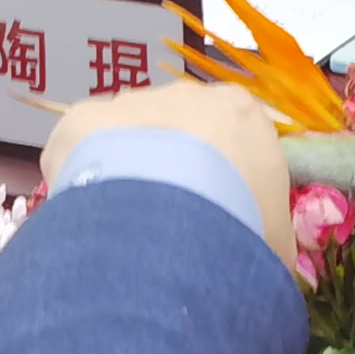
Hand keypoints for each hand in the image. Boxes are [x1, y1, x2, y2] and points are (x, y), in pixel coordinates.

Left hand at [42, 79, 290, 244]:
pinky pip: (79, 151)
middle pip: (177, 131)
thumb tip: (255, 258)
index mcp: (241, 112)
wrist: (173, 217)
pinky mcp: (82, 120)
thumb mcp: (275, 240)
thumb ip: (267, 236)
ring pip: (126, 137)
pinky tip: (85, 221)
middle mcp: (186, 95)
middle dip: (170, 171)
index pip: (232, 138)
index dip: (222, 179)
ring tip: (124, 230)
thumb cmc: (240, 225)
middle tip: (165, 228)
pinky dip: (81, 181)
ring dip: (125, 173)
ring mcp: (131, 103)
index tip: (213, 216)